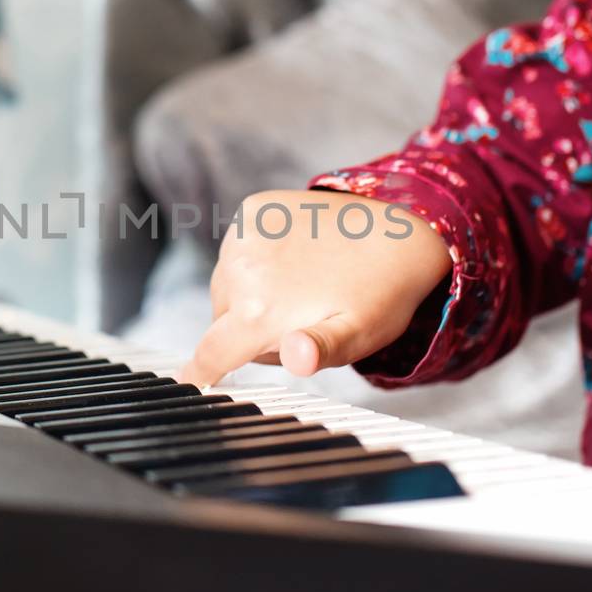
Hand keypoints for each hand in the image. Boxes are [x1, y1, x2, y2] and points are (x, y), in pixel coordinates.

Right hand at [176, 189, 452, 386]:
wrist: (402, 230)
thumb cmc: (379, 295)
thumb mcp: (356, 336)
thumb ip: (318, 350)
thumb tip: (296, 356)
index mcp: (258, 310)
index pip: (211, 353)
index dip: (200, 373)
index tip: (189, 382)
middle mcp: (240, 268)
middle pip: (222, 318)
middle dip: (248, 328)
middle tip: (297, 323)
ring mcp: (245, 232)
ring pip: (228, 283)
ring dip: (252, 292)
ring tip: (300, 289)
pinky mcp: (254, 208)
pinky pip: (239, 249)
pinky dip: (257, 259)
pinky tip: (296, 258)